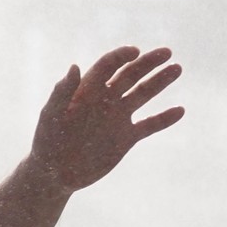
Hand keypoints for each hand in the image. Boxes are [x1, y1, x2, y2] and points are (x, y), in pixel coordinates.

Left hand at [30, 46, 183, 192]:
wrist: (54, 174)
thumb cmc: (46, 142)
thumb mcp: (51, 117)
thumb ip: (62, 92)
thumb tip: (75, 66)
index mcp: (87, 91)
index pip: (107, 66)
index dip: (120, 56)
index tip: (135, 52)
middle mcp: (105, 100)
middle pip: (130, 75)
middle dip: (148, 63)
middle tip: (167, 52)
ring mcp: (117, 118)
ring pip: (143, 94)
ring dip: (160, 81)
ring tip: (177, 69)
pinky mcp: (126, 138)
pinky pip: (149, 125)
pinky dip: (164, 119)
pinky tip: (180, 111)